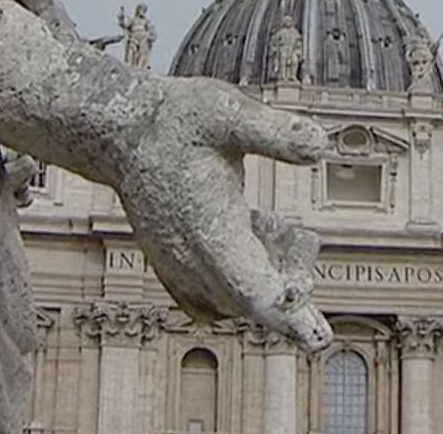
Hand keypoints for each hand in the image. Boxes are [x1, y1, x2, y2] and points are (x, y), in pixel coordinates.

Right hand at [112, 81, 333, 351]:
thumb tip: (322, 144)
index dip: (287, 311)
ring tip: (284, 233)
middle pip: (249, 304)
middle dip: (289, 294)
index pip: (253, 293)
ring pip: (233, 302)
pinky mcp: (173, 265)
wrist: (120, 131)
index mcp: (209, 231)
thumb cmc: (175, 118)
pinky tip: (258, 241)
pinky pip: (212, 298)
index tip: (317, 330)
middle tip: (306, 246)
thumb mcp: (227, 112)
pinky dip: (241, 285)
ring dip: (268, 283)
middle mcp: (191, 260)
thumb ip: (274, 132)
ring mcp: (179, 267)